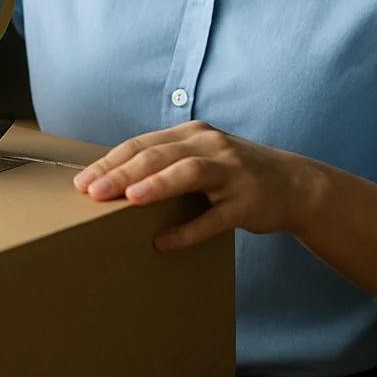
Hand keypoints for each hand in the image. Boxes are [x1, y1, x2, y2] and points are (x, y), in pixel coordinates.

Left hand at [72, 121, 321, 251]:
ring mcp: (231, 172)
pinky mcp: (247, 201)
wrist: (294, 184)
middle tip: (92, 192)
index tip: (83, 181)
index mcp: (193, 134)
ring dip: (156, 185)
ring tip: (128, 199)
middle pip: (159, 155)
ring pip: (188, 173)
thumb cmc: (234, 173)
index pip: (143, 144)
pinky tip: (165, 242)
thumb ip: (167, 162)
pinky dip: (189, 229)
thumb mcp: (201, 157)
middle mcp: (210, 146)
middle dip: (122, 173)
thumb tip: (115, 182)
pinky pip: (215, 217)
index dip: (111, 162)